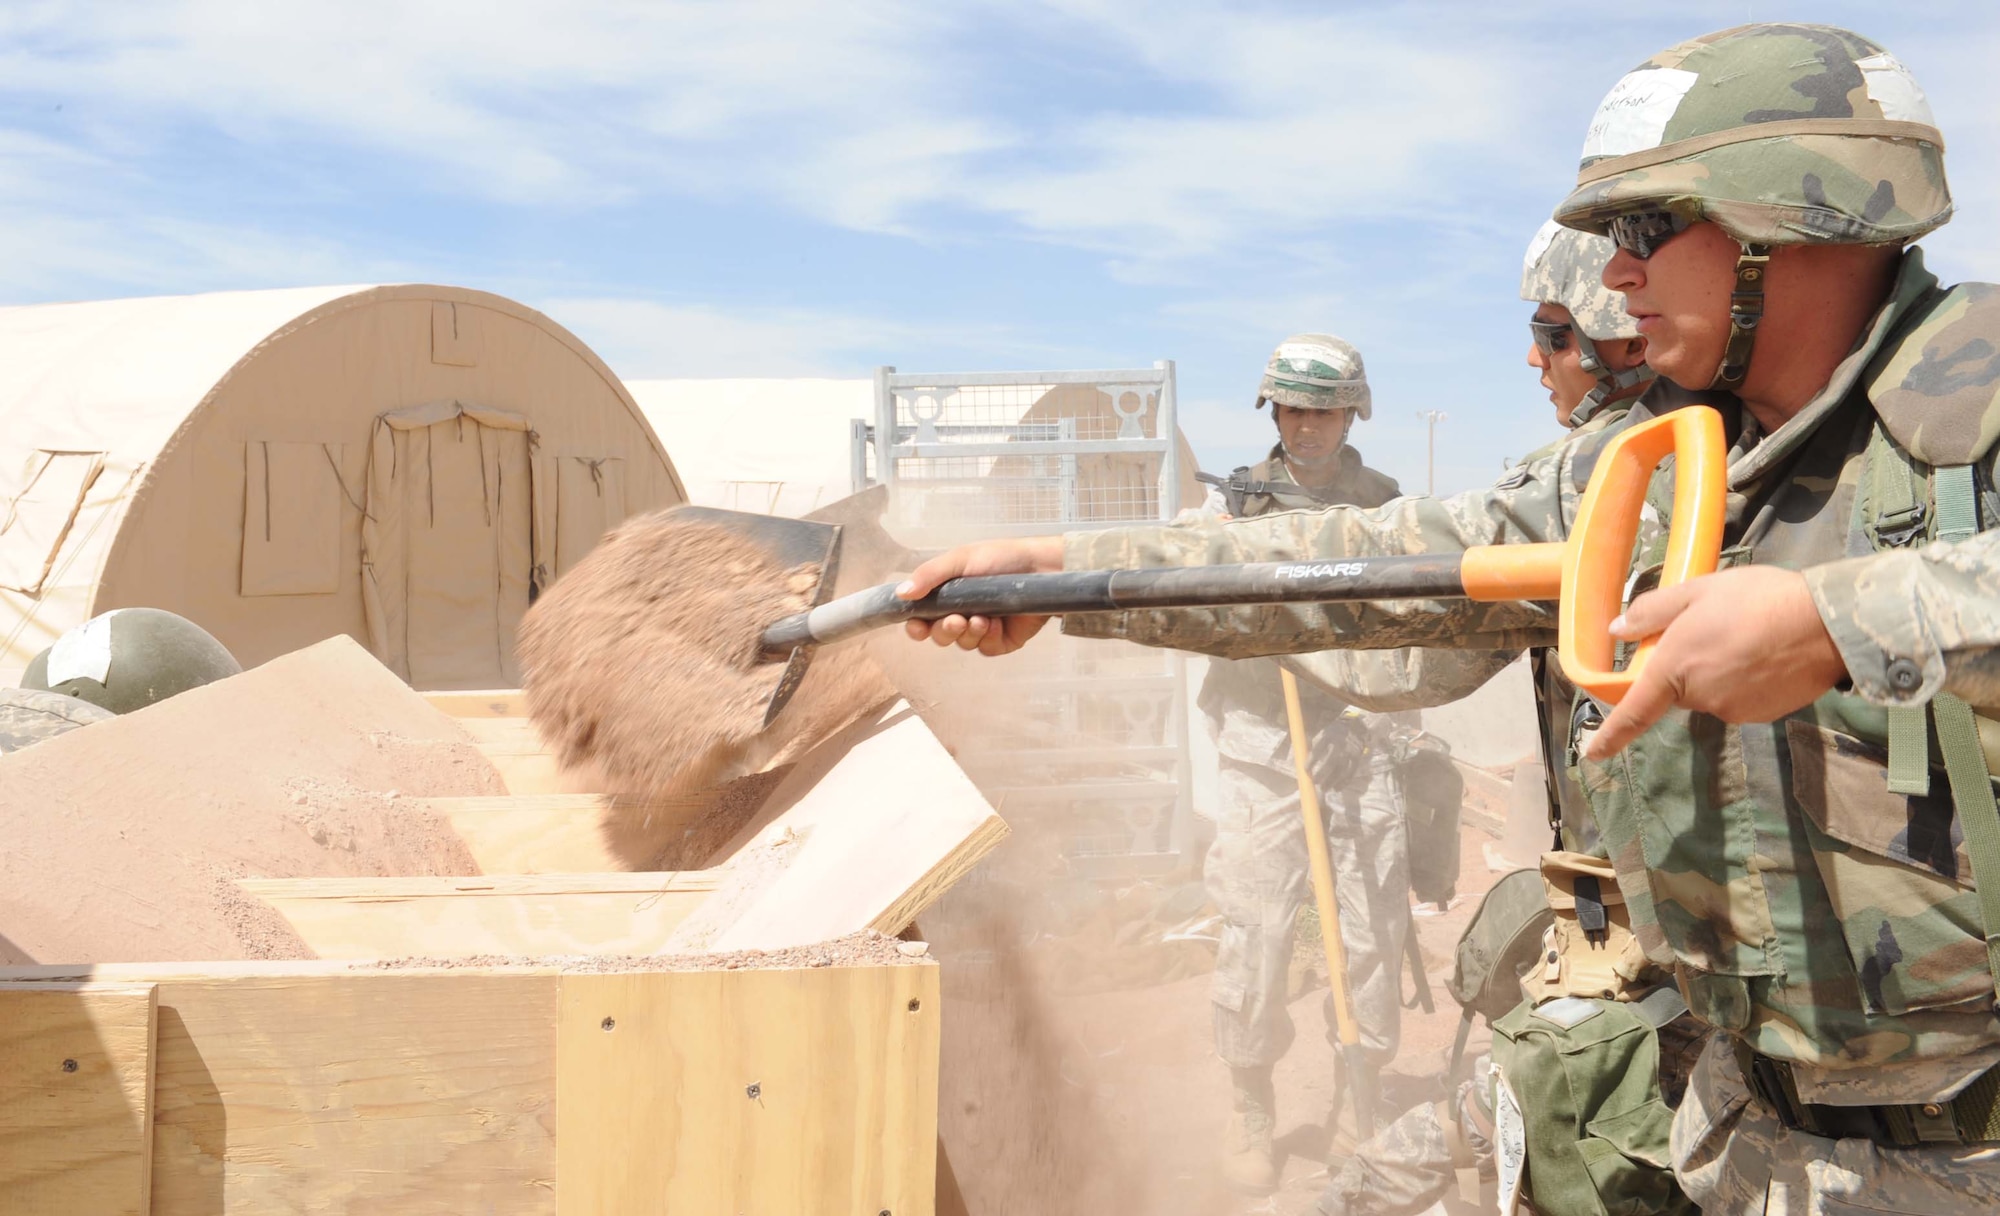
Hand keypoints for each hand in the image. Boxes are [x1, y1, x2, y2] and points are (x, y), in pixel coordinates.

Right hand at [896, 536, 1064, 655]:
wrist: (1041, 568)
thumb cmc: (1000, 558)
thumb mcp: (960, 560)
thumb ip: (929, 576)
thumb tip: (900, 593)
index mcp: (948, 594)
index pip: (922, 618)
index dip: (916, 626)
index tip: (917, 626)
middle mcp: (962, 613)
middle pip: (939, 635)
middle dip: (944, 630)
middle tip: (956, 619)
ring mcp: (982, 628)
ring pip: (961, 644)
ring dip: (967, 633)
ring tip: (982, 618)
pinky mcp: (1002, 640)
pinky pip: (984, 648)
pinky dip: (987, 638)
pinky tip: (996, 623)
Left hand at [1586, 566, 1848, 758]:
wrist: (1827, 623)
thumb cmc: (1757, 600)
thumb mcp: (1697, 591)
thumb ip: (1651, 612)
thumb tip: (1616, 632)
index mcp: (1674, 669)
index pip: (1634, 711)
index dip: (1611, 735)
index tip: (1591, 753)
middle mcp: (1699, 698)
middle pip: (1679, 689)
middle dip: (1689, 665)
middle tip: (1717, 628)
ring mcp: (1733, 711)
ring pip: (1712, 692)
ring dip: (1721, 671)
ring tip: (1751, 636)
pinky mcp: (1763, 715)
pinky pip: (1741, 699)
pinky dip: (1747, 681)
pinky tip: (1768, 654)